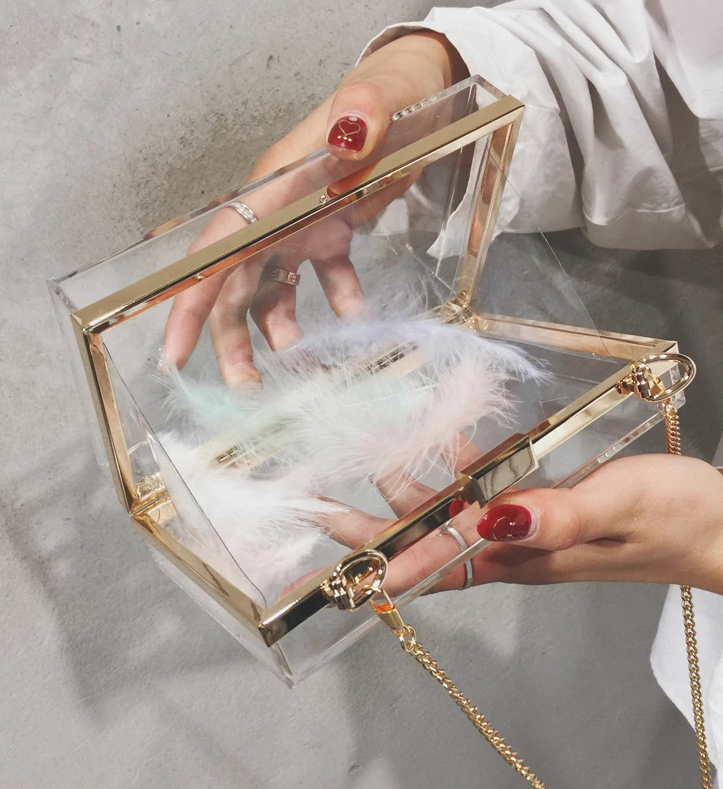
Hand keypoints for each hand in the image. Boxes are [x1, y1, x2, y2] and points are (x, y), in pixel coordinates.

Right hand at [161, 32, 463, 381]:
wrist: (422, 91)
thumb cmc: (394, 93)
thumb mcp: (379, 100)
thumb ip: (363, 114)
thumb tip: (348, 132)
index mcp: (271, 191)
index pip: (216, 253)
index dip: (189, 304)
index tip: (174, 355)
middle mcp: (276, 216)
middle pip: (236, 287)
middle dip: (233, 340)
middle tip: (246, 389)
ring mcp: (302, 227)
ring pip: (274, 294)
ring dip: (281, 337)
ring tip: (306, 372)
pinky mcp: (332, 233)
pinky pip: (326, 283)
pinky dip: (339, 309)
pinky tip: (359, 325)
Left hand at [311, 455, 722, 595]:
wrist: (721, 529)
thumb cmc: (676, 520)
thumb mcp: (617, 509)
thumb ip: (555, 515)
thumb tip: (490, 518)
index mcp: (518, 557)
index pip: (431, 563)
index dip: (378, 556)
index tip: (331, 542)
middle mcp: (508, 548)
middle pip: (425, 538)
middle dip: (373, 521)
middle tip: (321, 496)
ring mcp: (522, 528)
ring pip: (449, 512)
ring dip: (408, 489)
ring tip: (368, 453)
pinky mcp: (540, 508)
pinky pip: (483, 490)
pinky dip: (457, 468)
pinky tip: (441, 439)